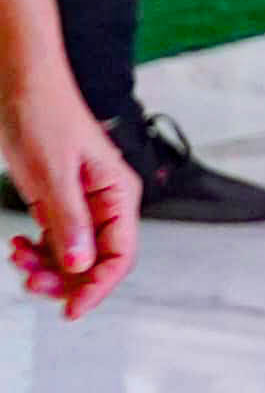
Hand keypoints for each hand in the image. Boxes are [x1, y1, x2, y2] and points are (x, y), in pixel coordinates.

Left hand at [3, 64, 138, 321]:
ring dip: (45, 266)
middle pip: (96, 261)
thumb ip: (70, 221)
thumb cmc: (42, 113)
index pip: (119, 255)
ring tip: (17, 258)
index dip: (98, 288)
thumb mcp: (52, 173)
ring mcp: (82, 202)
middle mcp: (105, 201)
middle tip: (29, 283)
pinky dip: (36, 251)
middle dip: (63, 279)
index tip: (71, 311)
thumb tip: (82, 266)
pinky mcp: (60, 200)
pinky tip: (17, 246)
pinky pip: (55, 240)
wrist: (20, 81)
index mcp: (118, 192)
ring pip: (73, 255)